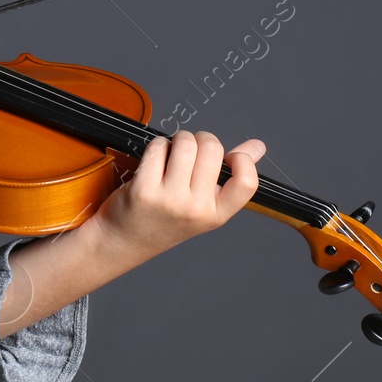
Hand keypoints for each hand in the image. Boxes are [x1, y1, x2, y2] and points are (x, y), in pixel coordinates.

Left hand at [92, 129, 264, 263]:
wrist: (123, 242)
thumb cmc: (166, 219)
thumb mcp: (204, 205)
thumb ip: (232, 176)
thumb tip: (258, 146)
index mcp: (217, 214)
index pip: (247, 182)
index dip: (242, 160)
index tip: (229, 157)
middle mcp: (195, 209)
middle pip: (212, 149)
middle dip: (200, 139)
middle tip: (190, 149)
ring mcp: (169, 200)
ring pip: (185, 143)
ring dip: (178, 139)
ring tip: (172, 152)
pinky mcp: (143, 189)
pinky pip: (159, 147)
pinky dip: (158, 145)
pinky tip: (154, 159)